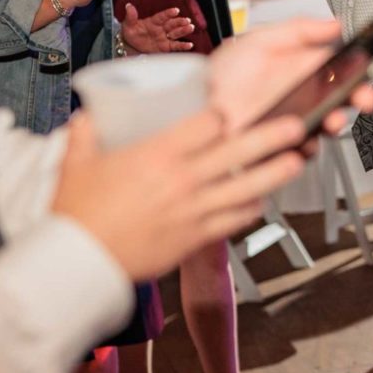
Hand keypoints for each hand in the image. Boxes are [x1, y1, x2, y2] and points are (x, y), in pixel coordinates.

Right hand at [53, 109, 309, 281]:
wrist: (80, 262)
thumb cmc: (76, 213)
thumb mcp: (75, 162)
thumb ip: (85, 133)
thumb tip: (88, 115)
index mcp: (157, 154)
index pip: (207, 124)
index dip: (222, 113)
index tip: (229, 110)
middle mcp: (183, 179)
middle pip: (240, 151)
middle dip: (272, 136)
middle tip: (296, 125)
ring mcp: (194, 210)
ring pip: (248, 188)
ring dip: (276, 173)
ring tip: (297, 161)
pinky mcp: (196, 237)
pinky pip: (234, 220)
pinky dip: (251, 210)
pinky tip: (260, 202)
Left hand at [119, 2, 195, 53]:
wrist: (131, 46)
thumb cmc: (131, 33)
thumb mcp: (128, 24)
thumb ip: (131, 16)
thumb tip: (128, 6)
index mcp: (153, 21)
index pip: (162, 16)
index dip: (168, 13)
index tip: (176, 10)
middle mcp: (161, 28)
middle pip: (172, 24)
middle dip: (180, 22)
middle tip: (187, 20)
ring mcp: (164, 38)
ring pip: (176, 33)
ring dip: (183, 31)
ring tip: (190, 28)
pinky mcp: (166, 47)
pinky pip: (175, 46)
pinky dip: (183, 46)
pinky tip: (190, 45)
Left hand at [206, 16, 372, 141]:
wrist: (200, 100)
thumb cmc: (230, 73)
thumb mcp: (262, 40)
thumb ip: (299, 31)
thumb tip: (334, 24)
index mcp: (307, 75)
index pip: (344, 77)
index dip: (361, 79)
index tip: (367, 77)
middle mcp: (306, 103)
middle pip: (343, 104)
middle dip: (357, 102)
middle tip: (362, 99)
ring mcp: (294, 127)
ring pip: (324, 130)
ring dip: (332, 125)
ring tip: (329, 119)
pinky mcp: (280, 150)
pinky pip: (299, 154)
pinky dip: (303, 150)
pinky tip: (299, 139)